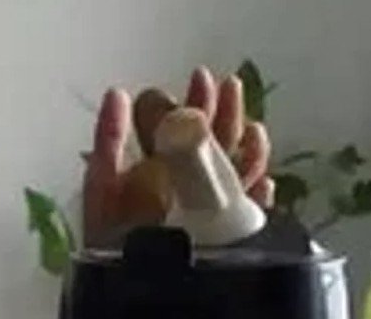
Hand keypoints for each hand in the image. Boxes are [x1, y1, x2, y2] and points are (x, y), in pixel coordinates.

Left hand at [81, 66, 273, 247]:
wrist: (131, 293)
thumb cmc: (109, 239)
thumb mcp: (103, 186)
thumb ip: (109, 141)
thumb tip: (117, 92)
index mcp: (157, 170)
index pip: (181, 128)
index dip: (193, 102)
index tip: (203, 78)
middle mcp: (187, 186)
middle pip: (215, 143)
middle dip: (225, 114)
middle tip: (230, 87)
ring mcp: (210, 211)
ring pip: (238, 171)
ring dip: (249, 150)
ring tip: (255, 131)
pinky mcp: (229, 238)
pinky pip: (253, 212)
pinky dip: (261, 195)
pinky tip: (266, 184)